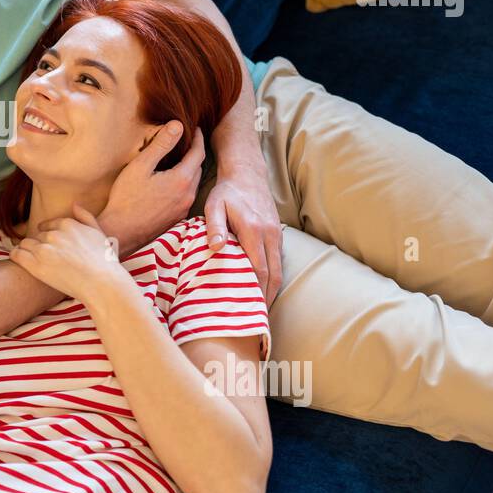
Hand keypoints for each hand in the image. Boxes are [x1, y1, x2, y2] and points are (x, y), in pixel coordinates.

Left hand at [10, 204, 133, 305]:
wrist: (101, 284)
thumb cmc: (104, 261)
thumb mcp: (99, 233)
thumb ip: (86, 217)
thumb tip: (74, 204)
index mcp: (67, 224)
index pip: (48, 225)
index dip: (47, 235)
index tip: (49, 245)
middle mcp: (54, 234)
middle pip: (37, 236)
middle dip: (39, 244)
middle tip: (44, 257)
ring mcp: (44, 249)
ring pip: (25, 244)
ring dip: (27, 250)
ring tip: (30, 259)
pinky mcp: (36, 265)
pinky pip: (17, 254)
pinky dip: (15, 256)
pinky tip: (18, 259)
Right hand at [94, 122, 205, 254]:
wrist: (121, 232)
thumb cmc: (127, 198)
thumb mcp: (141, 166)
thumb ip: (161, 144)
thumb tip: (177, 125)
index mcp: (182, 179)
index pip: (199, 153)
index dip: (198, 138)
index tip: (194, 128)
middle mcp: (188, 195)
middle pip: (198, 167)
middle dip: (195, 152)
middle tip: (187, 141)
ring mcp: (183, 208)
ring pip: (193, 182)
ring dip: (190, 169)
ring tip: (179, 159)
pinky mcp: (177, 218)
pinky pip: (186, 195)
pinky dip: (184, 183)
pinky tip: (171, 181)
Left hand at [203, 167, 282, 304]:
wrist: (247, 173)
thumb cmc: (227, 192)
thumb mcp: (214, 205)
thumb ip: (214, 227)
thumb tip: (215, 248)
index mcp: (253, 230)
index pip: (258, 268)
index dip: (255, 291)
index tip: (249, 309)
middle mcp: (269, 235)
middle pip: (273, 275)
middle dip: (266, 298)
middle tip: (256, 319)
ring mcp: (276, 235)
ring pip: (278, 270)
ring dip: (271, 290)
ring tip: (260, 310)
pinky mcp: (277, 235)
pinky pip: (278, 261)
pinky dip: (272, 278)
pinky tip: (263, 288)